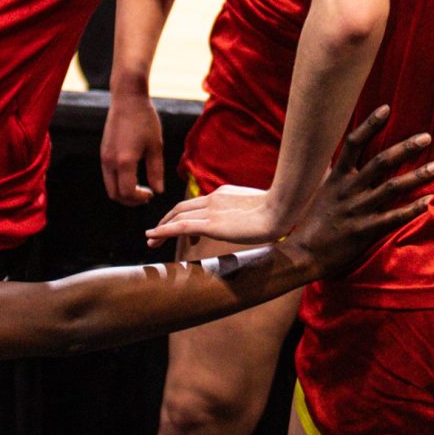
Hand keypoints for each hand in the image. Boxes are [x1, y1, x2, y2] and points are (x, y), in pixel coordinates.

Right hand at [100, 85, 164, 203]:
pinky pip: (108, 175)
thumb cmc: (144, 120)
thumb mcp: (155, 146)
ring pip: (109, 186)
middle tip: (145, 195)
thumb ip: (156, 171)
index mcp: (124, 161)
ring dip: (123, 191)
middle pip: (114, 194)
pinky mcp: (103, 151)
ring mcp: (104, 157)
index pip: (127, 192)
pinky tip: (132, 174)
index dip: (139, 198)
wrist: (127, 99)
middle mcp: (110, 161)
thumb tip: (158, 190)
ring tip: (140, 186)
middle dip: (130, 200)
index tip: (151, 194)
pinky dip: (118, 181)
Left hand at [148, 180, 279, 247]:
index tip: (184, 233)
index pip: (197, 204)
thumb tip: (255, 224)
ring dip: (161, 228)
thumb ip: (249, 213)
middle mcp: (214, 198)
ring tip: (150, 241)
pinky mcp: (212, 224)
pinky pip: (180, 227)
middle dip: (166, 221)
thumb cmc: (279, 212)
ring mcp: (212, 210)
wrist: (282, 209)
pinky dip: (163, 232)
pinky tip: (152, 238)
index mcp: (224, 194)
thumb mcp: (260, 210)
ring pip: (177, 216)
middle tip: (155, 235)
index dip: (184, 216)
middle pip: (182, 208)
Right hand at [285, 109, 433, 280]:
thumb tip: (346, 157)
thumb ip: (336, 174)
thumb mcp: (322, 191)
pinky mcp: (365, 231)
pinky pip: (393, 217)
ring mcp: (357, 210)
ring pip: (392, 188)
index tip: (387, 108)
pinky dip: (412, 208)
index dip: (369, 124)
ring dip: (417, 176)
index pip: (353, 143)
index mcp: (336, 177)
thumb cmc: (313, 222)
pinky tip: (429, 200)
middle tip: (427, 137)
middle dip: (405, 148)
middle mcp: (348, 190)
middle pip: (380, 162)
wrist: (303, 254)